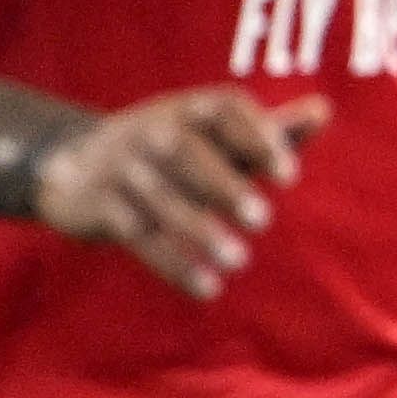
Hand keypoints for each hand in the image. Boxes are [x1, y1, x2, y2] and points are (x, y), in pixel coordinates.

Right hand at [31, 88, 327, 297]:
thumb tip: (324, 109)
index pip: (226, 110)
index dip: (258, 138)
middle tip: (262, 219)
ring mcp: (123, 167)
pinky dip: (173, 264)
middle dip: (223, 184)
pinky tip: (207, 288)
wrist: (73, 164)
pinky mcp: (101, 206)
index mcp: (189, 108)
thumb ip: (270, 130)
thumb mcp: (215, 135)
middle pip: (187, 152)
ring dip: (200, 231)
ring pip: (162, 199)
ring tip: (238, 259)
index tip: (290, 176)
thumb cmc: (173, 149)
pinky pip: (138, 237)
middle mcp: (153, 131)